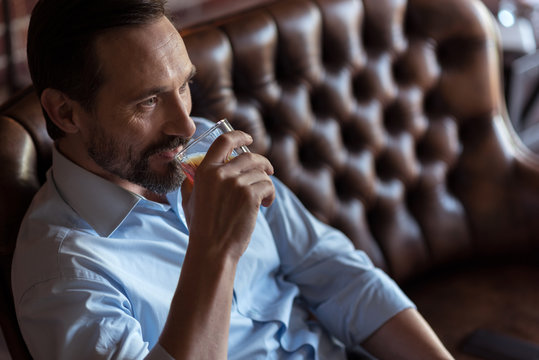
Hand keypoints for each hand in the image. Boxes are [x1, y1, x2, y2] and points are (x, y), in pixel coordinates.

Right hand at [181, 130, 274, 260]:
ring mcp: (236, 184)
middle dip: (262, 163)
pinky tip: (266, 205)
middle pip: (249, 156)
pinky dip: (270, 194)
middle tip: (268, 171)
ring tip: (264, 197)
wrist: (212, 249)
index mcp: (204, 171)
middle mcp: (220, 173)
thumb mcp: (188, 201)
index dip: (239, 136)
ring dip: (266, 182)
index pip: (224, 141)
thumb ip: (191, 184)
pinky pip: (268, 186)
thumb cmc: (201, 228)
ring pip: (261, 172)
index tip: (248, 138)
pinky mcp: (251, 196)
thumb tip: (192, 174)